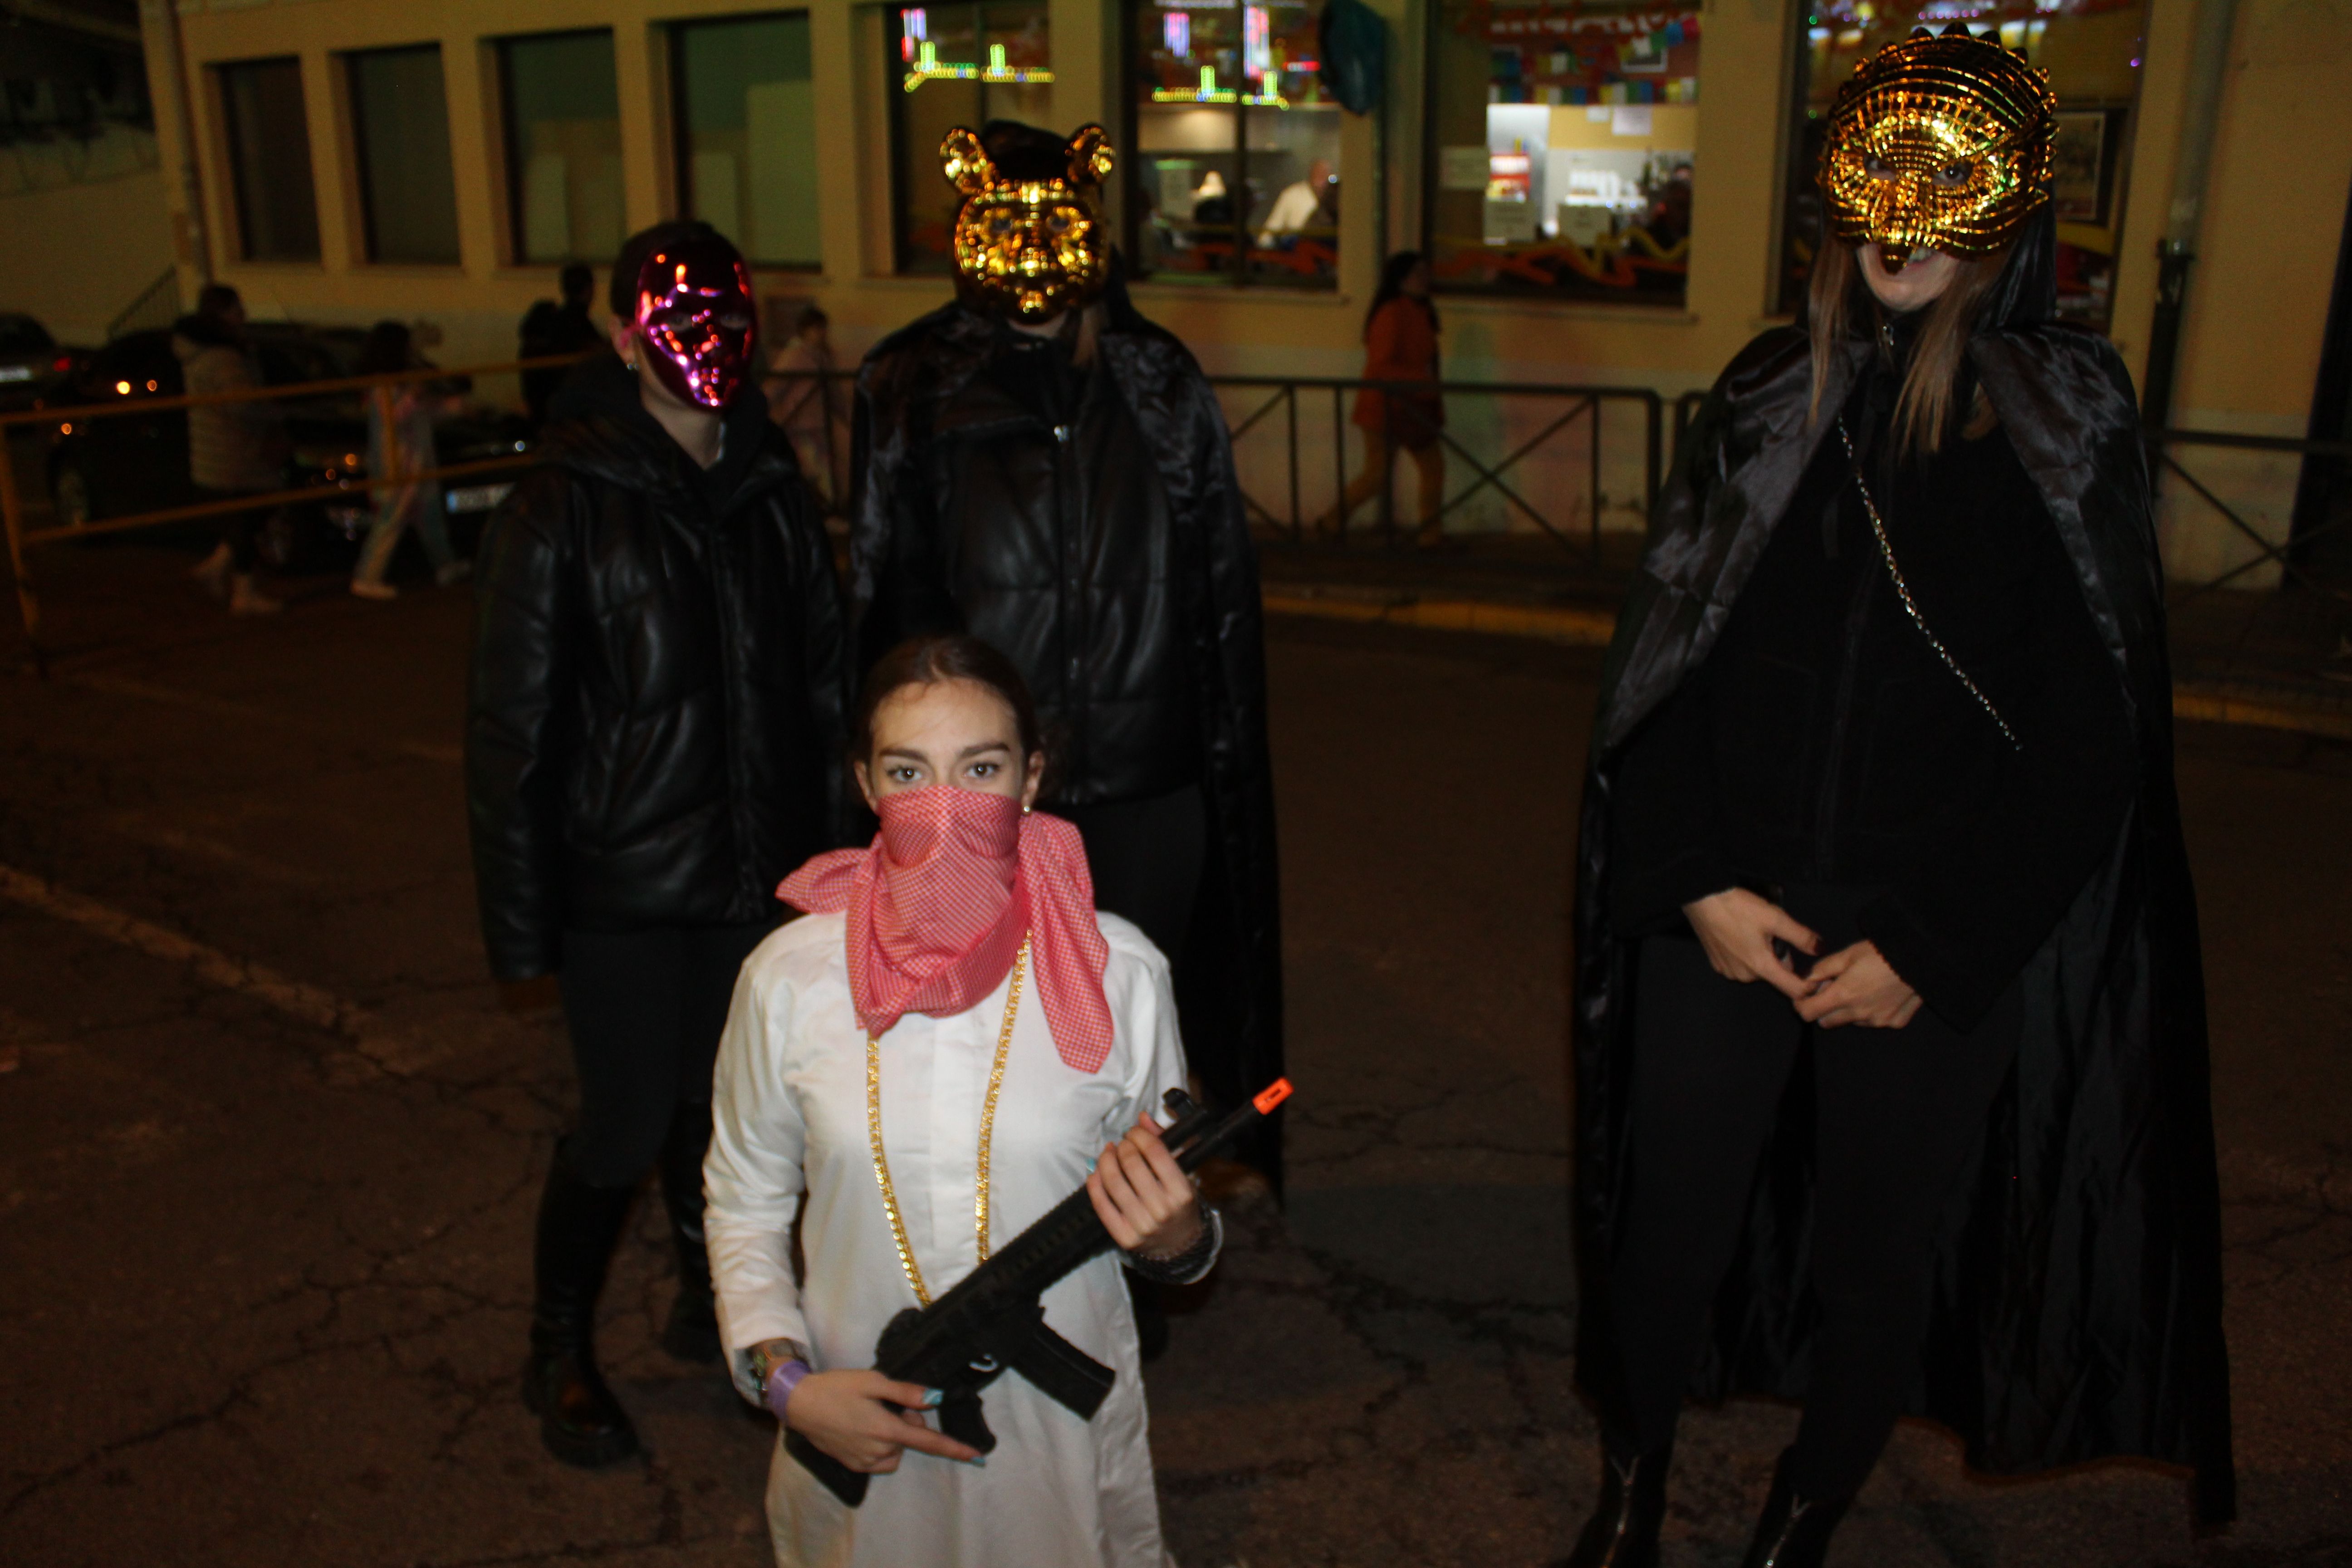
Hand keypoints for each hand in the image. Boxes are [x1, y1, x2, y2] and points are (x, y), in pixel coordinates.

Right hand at [781, 1369, 981, 1472]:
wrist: (800, 1403)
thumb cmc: (837, 1387)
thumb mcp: (874, 1382)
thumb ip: (906, 1393)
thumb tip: (935, 1399)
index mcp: (886, 1429)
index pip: (929, 1442)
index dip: (955, 1448)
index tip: (977, 1456)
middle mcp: (878, 1450)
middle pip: (910, 1440)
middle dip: (908, 1423)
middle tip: (887, 1403)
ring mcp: (864, 1461)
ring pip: (895, 1451)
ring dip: (893, 1436)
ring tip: (871, 1414)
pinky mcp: (853, 1465)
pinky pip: (879, 1460)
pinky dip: (880, 1447)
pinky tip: (862, 1428)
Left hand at [1087, 1112, 1204, 1259]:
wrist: (1179, 1244)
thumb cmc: (1179, 1203)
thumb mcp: (1181, 1173)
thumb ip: (1162, 1143)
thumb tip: (1142, 1117)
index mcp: (1181, 1191)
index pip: (1155, 1152)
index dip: (1139, 1134)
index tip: (1133, 1131)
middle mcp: (1162, 1209)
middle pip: (1131, 1163)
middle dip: (1122, 1146)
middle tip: (1122, 1144)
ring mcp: (1142, 1225)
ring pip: (1113, 1182)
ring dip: (1105, 1160)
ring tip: (1108, 1153)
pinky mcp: (1124, 1236)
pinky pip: (1101, 1204)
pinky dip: (1094, 1183)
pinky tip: (1095, 1170)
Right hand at [1682, 888, 1820, 1001]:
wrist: (1703, 899)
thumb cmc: (1739, 907)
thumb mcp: (1776, 918)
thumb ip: (1801, 936)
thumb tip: (1820, 948)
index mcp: (1762, 966)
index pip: (1794, 990)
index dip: (1809, 985)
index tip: (1815, 974)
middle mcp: (1745, 976)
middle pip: (1775, 976)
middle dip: (1781, 960)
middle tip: (1774, 935)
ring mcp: (1729, 972)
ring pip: (1758, 970)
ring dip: (1763, 957)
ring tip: (1755, 933)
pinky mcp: (1718, 965)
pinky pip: (1741, 966)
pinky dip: (1746, 955)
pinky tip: (1741, 936)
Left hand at [1793, 940, 1921, 1028]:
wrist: (1920, 957)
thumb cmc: (1881, 952)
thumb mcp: (1847, 954)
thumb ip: (1822, 969)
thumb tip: (1805, 980)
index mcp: (1842, 995)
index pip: (1808, 1013)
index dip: (1802, 1005)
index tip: (1806, 997)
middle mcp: (1858, 1013)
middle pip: (1827, 1022)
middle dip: (1825, 1009)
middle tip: (1835, 989)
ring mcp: (1878, 1020)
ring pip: (1852, 1022)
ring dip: (1850, 1010)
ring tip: (1863, 988)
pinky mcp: (1895, 1022)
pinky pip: (1876, 1021)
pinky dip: (1873, 1011)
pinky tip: (1882, 993)